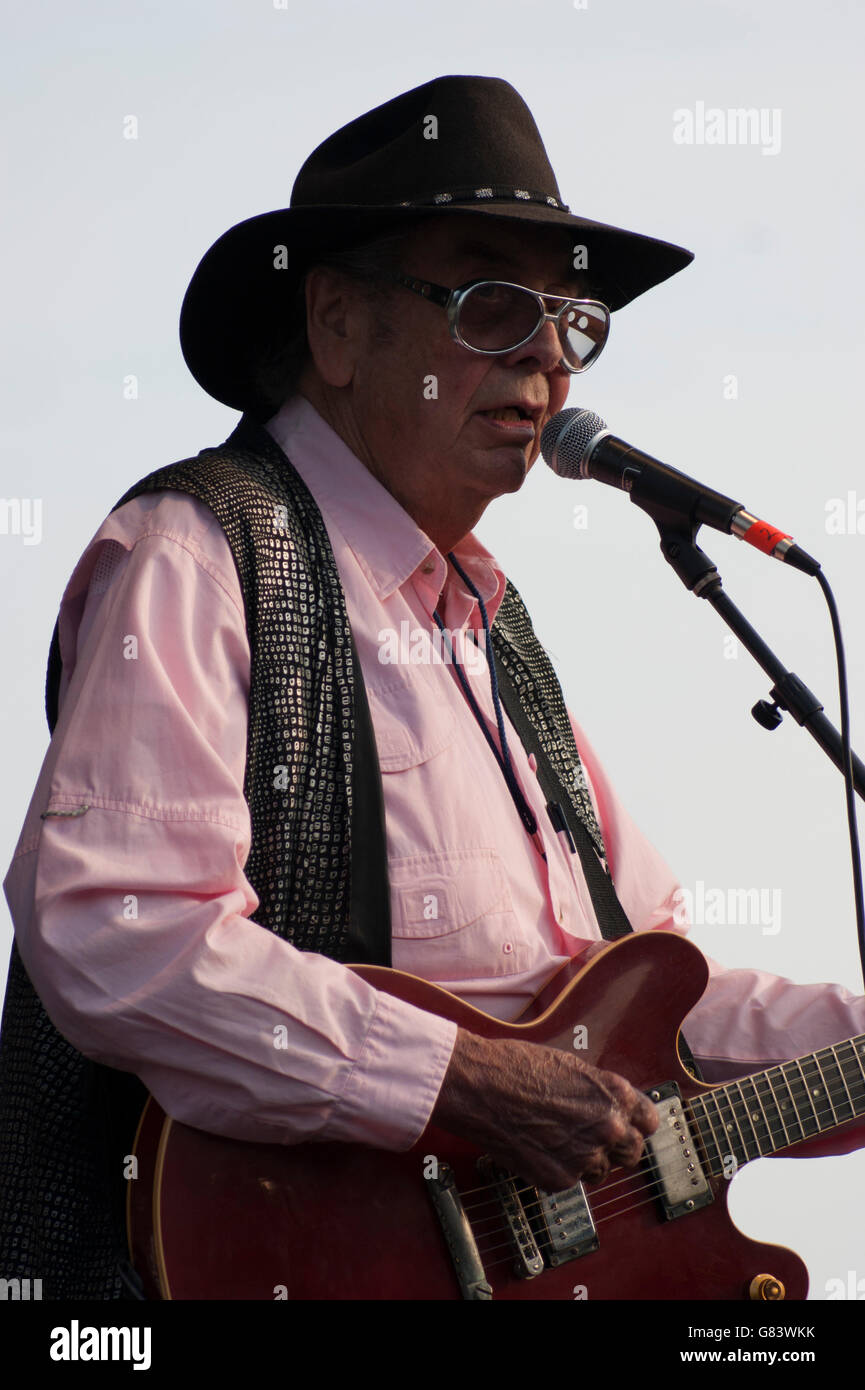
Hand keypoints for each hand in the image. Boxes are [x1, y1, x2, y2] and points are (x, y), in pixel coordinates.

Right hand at [430, 1028, 657, 1190]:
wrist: (478, 1086)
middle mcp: (607, 1126)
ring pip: (601, 1170)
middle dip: (616, 1147)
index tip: (627, 1126)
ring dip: (586, 1160)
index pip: (649, 1121)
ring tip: (557, 1139)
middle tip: (592, 1138)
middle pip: (632, 1152)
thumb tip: (610, 1108)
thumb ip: (598, 1092)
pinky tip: (538, 1147)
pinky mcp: (560, 1178)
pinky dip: (557, 1168)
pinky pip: (570, 1180)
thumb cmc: (515, 1067)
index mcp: (614, 1093)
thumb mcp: (570, 1067)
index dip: (635, 1123)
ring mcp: (585, 1155)